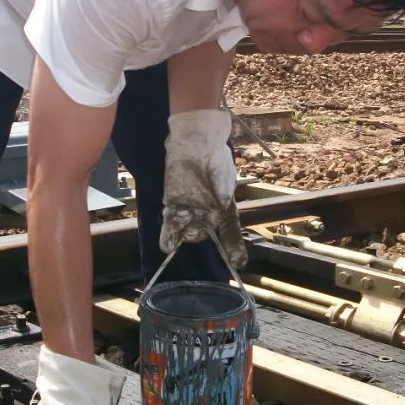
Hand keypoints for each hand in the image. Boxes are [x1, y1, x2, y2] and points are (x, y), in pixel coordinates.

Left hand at [159, 109, 246, 268]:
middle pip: (203, 233)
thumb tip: (222, 202)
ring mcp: (190, 209)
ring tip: (171, 246)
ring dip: (180, 238)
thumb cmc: (215, 157)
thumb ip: (222, 187)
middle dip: (197, 236)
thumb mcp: (223, 171)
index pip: (230, 231)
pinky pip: (171, 222)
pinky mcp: (173, 203)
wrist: (196, 142)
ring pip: (185, 230)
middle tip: (193, 235)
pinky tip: (166, 244)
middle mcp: (207, 213)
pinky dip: (168, 233)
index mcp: (223, 208)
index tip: (238, 262)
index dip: (234, 247)